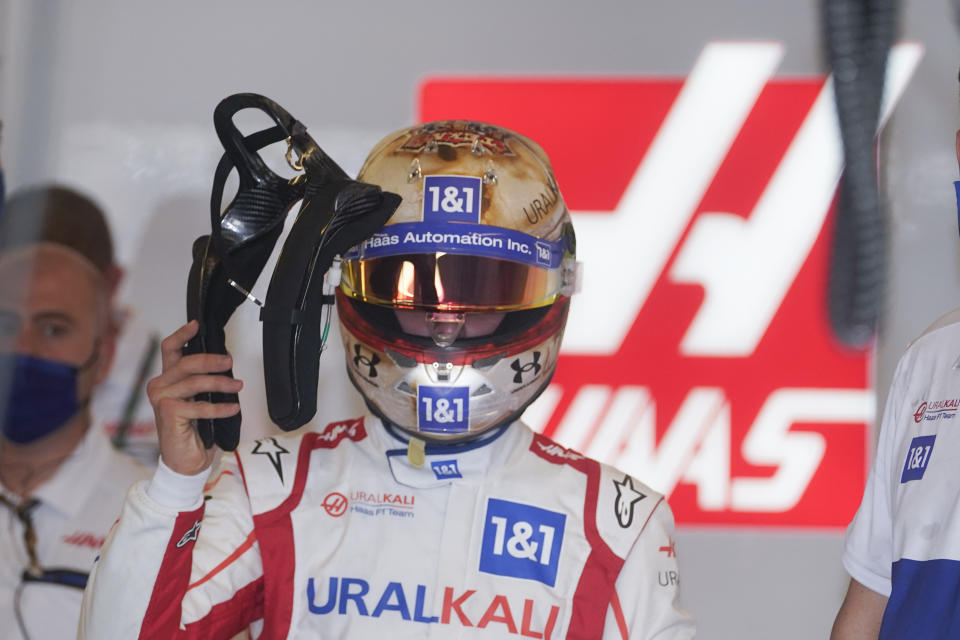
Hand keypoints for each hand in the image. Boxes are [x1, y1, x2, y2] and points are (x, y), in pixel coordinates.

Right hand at [146, 320, 241, 474]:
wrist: (186, 462)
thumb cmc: (195, 430)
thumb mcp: (201, 399)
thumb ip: (205, 381)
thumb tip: (224, 362)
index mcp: (167, 378)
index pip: (170, 349)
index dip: (183, 334)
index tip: (198, 325)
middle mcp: (160, 385)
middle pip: (187, 362)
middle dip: (212, 360)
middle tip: (230, 362)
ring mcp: (162, 399)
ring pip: (195, 382)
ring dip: (221, 383)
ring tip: (238, 387)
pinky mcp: (169, 412)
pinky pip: (200, 404)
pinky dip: (220, 407)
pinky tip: (234, 408)